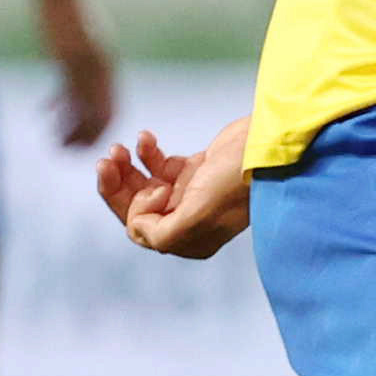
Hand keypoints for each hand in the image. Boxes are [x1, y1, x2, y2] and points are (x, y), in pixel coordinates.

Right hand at [35, 0, 118, 147]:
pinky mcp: (68, 56)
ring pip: (84, 107)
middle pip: (102, 112)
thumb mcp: (80, 41)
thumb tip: (77, 82)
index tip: (86, 143)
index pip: (110, 106)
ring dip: (71, 130)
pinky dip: (59, 109)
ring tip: (58, 145)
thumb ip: (84, 63)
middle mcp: (103, 66)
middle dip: (88, 136)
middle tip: (71, 152)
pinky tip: (46, 118)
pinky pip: (67, 91)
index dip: (99, 128)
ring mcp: (87, 62)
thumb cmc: (70, 11)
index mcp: (108, 63)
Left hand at [94, 122, 250, 258]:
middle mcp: (187, 219)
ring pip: (143, 184)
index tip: (155, 189)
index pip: (140, 228)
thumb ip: (161, 233)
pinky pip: (158, 164)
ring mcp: (190, 193)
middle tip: (106, 160)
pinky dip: (146, 151)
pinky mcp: (194, 170)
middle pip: (136, 206)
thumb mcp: (198, 215)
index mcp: (189, 238)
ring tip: (120, 147)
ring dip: (127, 166)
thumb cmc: (237, 181)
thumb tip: (136, 228)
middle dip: (117, 184)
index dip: (135, 207)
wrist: (268, 145)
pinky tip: (145, 137)